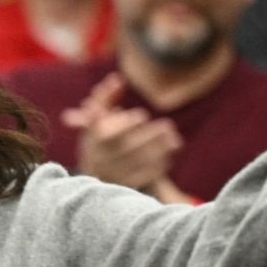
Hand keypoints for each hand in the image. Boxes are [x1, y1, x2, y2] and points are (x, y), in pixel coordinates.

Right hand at [65, 73, 182, 192]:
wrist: (93, 182)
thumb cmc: (97, 142)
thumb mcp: (94, 121)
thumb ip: (104, 98)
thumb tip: (118, 78)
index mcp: (92, 142)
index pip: (108, 134)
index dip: (126, 125)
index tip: (142, 116)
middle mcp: (101, 160)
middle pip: (129, 148)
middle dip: (150, 136)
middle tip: (167, 126)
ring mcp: (113, 176)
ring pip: (140, 162)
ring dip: (160, 149)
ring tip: (174, 139)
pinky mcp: (126, 188)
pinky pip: (146, 176)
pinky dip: (159, 165)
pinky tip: (169, 155)